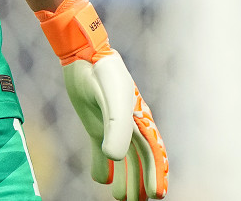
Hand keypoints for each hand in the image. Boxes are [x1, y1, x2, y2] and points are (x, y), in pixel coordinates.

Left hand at [38, 0, 167, 199]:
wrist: (83, 54)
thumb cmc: (102, 74)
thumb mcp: (112, 101)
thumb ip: (117, 129)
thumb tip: (116, 160)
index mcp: (140, 120)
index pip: (153, 152)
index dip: (156, 173)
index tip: (157, 195)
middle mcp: (129, 124)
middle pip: (139, 158)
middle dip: (141, 180)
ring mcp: (111, 125)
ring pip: (123, 157)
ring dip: (125, 177)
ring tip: (122, 199)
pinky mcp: (95, 123)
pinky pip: (100, 149)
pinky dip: (102, 166)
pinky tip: (102, 179)